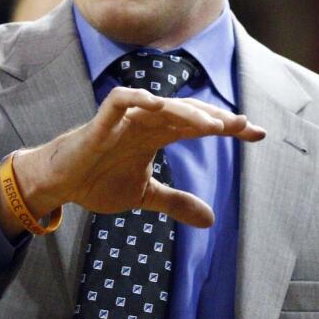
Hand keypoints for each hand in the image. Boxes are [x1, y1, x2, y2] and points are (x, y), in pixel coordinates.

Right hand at [13, 87, 264, 228]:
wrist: (59, 184)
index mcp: (157, 135)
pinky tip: (157, 102)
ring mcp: (124, 120)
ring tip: (213, 126)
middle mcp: (145, 123)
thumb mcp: (145, 196)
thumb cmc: (98, 180)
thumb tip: (212, 220)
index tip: (258, 134)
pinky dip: (137, 98)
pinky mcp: (100, 123)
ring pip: (161, 106)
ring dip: (187, 113)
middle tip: (245, 127)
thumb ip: (176, 201)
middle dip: (216, 118)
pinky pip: (119, 101)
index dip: (228, 128)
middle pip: (187, 112)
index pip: (199, 125)